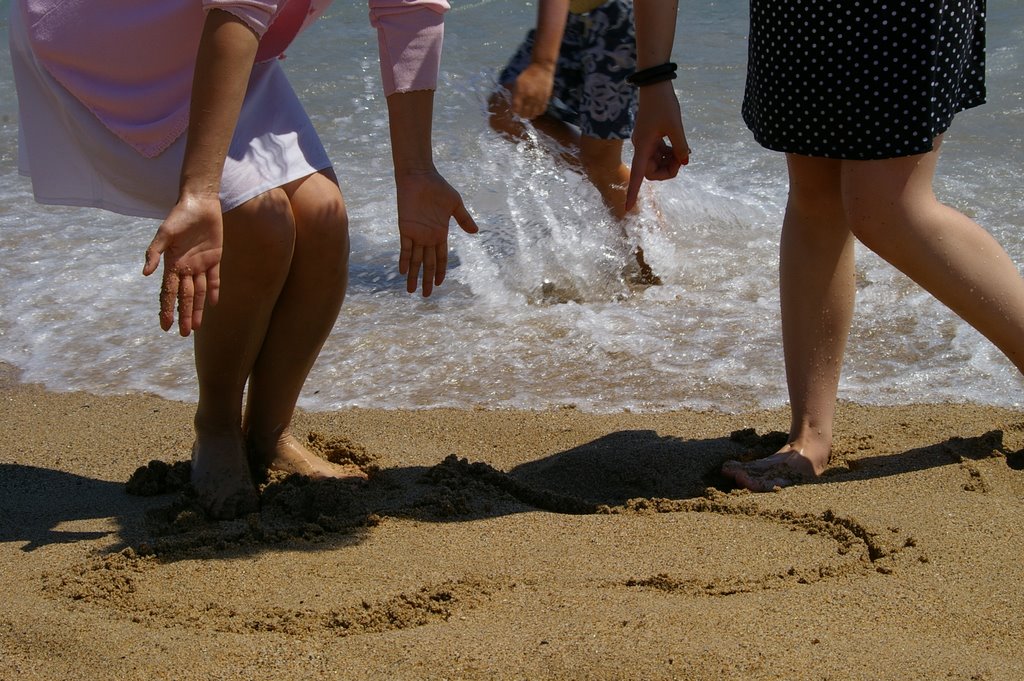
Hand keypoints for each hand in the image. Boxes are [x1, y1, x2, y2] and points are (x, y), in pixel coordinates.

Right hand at [142, 195, 222, 335]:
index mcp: (172, 264)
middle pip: (185, 297)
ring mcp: (200, 264)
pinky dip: (213, 291)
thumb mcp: (164, 233)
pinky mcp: (214, 258)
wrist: (200, 202)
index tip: (166, 326)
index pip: (168, 292)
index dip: (167, 309)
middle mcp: (185, 267)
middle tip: (184, 334)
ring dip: (198, 308)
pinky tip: (213, 304)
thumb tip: (145, 274)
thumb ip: (154, 253)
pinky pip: (214, 279)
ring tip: (195, 326)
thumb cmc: (179, 216)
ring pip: (199, 292)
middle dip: (184, 315)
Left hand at [396, 168, 478, 296]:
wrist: (420, 176)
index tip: (440, 284)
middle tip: (426, 296)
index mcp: (440, 233)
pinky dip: (404, 260)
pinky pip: (405, 248)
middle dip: (427, 280)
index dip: (440, 271)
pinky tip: (404, 272)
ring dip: (414, 275)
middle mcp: (427, 237)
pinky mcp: (405, 228)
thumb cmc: (438, 188)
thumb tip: (476, 232)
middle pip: (428, 264)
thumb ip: (464, 219)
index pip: (441, 258)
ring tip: (411, 290)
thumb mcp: (455, 204)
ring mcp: (416, 234)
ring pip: (415, 260)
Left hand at [511, 64, 555, 119]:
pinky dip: (537, 112)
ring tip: (528, 113)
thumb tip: (514, 106)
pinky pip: (541, 111)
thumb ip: (515, 95)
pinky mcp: (546, 99)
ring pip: (533, 114)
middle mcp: (530, 97)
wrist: (541, 68)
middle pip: (524, 114)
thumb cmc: (527, 75)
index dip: (514, 112)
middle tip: (521, 114)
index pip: (516, 109)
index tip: (515, 111)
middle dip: (521, 115)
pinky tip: (535, 110)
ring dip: (530, 116)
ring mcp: (538, 99)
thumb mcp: (517, 83)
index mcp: (521, 92)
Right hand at [626, 81, 690, 210]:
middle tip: (684, 158)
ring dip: (670, 161)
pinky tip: (679, 146)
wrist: (655, 85)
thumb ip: (680, 147)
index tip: (628, 208)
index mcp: (643, 147)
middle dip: (668, 170)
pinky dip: (669, 153)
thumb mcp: (676, 127)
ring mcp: (646, 143)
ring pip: (657, 162)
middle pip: (652, 171)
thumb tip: (684, 163)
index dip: (632, 193)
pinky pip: (659, 153)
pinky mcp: (651, 137)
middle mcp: (642, 148)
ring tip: (683, 150)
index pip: (637, 176)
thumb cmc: (663, 104)